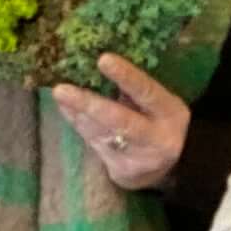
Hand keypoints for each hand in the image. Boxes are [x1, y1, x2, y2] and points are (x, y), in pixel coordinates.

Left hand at [51, 52, 190, 191]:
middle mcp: (156, 138)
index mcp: (170, 112)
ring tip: (60, 94)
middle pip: (120, 120)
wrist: (169, 168)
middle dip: (89, 104)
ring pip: (101, 132)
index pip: (147, 91)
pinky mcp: (120, 170)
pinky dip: (78, 123)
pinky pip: (94, 143)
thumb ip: (136, 89)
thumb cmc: (159, 121)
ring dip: (77, 113)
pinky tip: (65, 108)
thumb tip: (99, 60)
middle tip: (61, 89)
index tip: (103, 59)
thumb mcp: (160, 103)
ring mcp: (137, 157)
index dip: (126, 76)